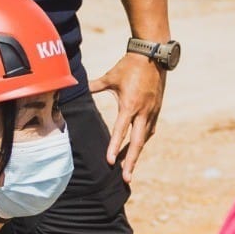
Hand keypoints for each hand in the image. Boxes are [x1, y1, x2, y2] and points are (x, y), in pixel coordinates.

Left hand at [89, 53, 164, 182]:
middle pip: (137, 142)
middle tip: (126, 178)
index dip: (115, 146)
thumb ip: (94, 86)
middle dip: (131, 161)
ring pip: (144, 138)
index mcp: (129, 105)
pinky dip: (143, 140)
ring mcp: (152, 111)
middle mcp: (143, 112)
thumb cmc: (128, 66)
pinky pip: (150, 129)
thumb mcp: (110, 77)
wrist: (152, 55)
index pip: (120, 130)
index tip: (110, 161)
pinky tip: (138, 146)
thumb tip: (78, 86)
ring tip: (129, 167)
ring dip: (137, 153)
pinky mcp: (156, 109)